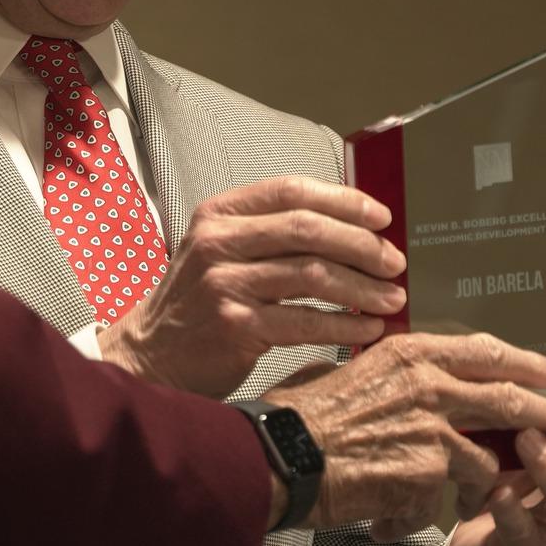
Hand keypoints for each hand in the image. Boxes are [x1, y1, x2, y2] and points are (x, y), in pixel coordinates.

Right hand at [96, 176, 407, 396]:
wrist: (151, 355)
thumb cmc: (198, 303)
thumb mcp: (221, 251)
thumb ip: (270, 235)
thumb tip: (350, 229)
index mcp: (219, 214)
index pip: (290, 191)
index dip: (343, 200)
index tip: (382, 217)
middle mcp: (218, 242)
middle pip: (307, 229)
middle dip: (361, 245)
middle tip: (395, 262)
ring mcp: (225, 284)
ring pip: (312, 274)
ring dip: (362, 287)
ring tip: (392, 299)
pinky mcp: (236, 326)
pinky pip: (306, 322)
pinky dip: (345, 325)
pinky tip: (369, 329)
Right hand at [260, 331, 545, 534]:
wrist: (281, 455)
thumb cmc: (300, 415)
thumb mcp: (347, 370)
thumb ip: (385, 370)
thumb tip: (401, 374)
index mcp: (409, 353)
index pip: (484, 351)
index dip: (523, 361)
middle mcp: (428, 383)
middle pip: (509, 399)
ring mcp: (433, 427)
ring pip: (488, 459)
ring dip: (481, 483)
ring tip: (465, 499)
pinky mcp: (428, 470)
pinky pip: (448, 497)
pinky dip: (426, 513)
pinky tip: (397, 518)